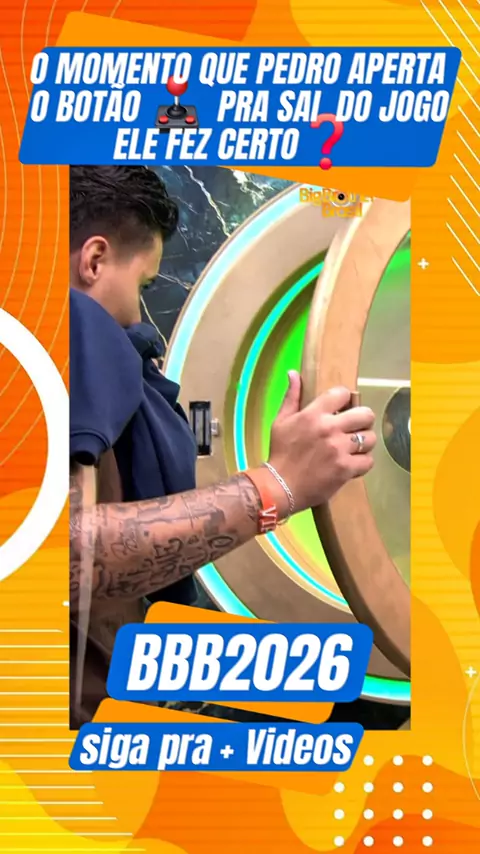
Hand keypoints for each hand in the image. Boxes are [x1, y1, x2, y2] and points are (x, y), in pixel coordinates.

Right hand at [266, 371, 375, 513]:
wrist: (280, 486)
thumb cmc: (280, 453)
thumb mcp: (281, 421)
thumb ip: (291, 396)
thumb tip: (294, 373)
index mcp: (314, 414)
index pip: (343, 394)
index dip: (346, 399)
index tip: (342, 408)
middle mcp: (329, 428)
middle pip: (365, 414)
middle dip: (362, 419)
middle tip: (355, 427)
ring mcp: (339, 449)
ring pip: (369, 438)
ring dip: (365, 442)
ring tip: (355, 446)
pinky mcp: (345, 469)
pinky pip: (368, 461)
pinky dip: (363, 462)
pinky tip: (353, 463)